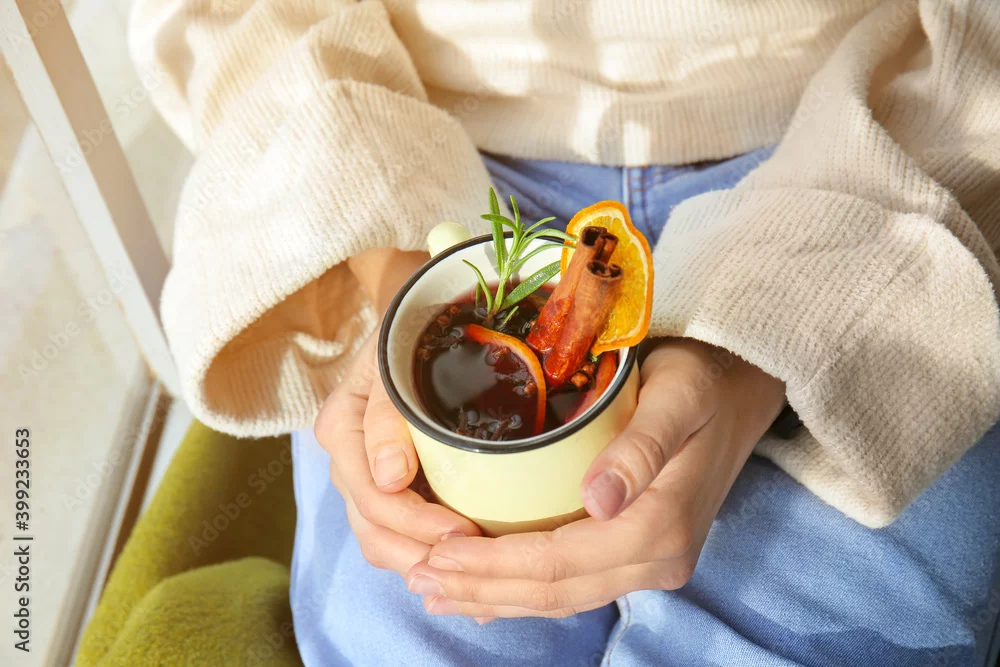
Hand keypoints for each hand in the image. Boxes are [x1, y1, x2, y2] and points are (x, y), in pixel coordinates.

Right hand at [314, 249, 482, 577]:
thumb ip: (387, 417)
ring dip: (423, 563)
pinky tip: (465, 569)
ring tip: (472, 579)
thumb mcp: (393, 361)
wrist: (410, 319)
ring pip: (382, 540)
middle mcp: (347, 461)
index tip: (466, 532)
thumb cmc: (405, 335)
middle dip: (422, 554)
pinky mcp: (388, 484)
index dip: (417, 524)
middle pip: (374, 530)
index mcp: (342, 430)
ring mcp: (365, 476)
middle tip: (475, 566)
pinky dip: (426, 553)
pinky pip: (397, 532)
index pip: (373, 498)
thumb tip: (389, 478)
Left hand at [404, 338, 785, 618]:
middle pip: (556, 590)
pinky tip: (487, 593)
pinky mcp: (642, 554)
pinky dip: (526, 593)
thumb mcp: (677, 395)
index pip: (562, 561)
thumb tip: (599, 502)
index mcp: (661, 525)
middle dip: (484, 588)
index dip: (496, 565)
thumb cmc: (701, 380)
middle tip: (420, 577)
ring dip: (498, 598)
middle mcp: (660, 559)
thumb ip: (642, 447)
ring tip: (436, 590)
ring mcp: (653, 562)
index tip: (437, 553)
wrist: (739, 390)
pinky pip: (577, 585)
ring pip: (563, 597)